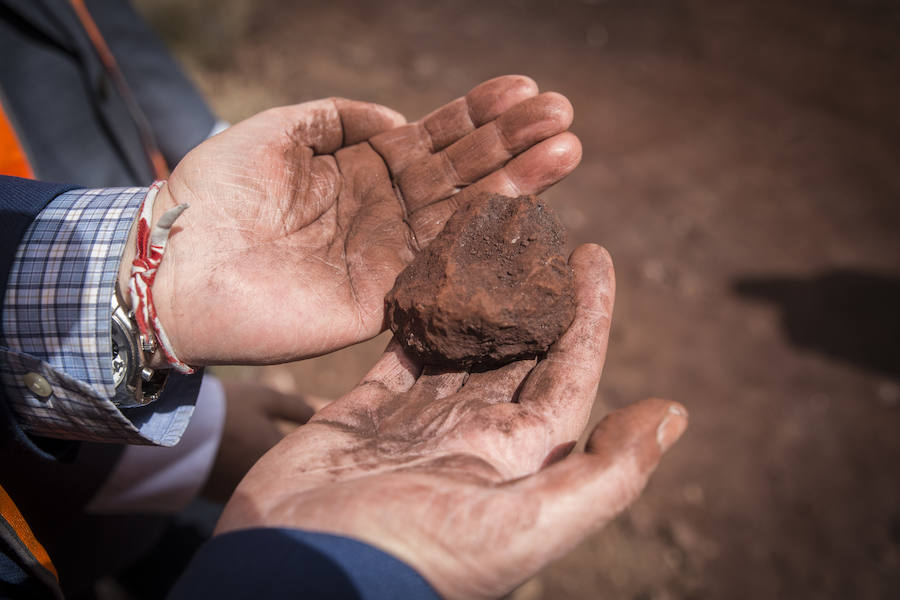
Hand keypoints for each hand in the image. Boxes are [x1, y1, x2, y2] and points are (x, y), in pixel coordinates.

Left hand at [130, 75, 580, 364]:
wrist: (176, 265)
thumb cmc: (217, 190)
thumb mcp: (280, 129)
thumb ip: (341, 118)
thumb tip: (398, 122)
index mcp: (362, 170)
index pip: (434, 137)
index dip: (479, 113)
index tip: (524, 89)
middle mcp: (384, 212)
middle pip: (461, 172)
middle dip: (513, 143)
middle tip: (564, 119)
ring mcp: (388, 257)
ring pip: (463, 215)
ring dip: (515, 182)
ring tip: (565, 151)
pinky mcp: (383, 302)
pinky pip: (440, 267)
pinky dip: (481, 240)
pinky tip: (522, 209)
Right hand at [215, 245, 687, 599]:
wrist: (301, 575)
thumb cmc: (415, 555)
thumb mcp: (524, 527)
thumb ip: (604, 474)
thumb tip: (675, 414)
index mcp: (518, 457)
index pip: (568, 370)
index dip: (588, 313)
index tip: (594, 253)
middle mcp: (474, 437)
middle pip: (514, 349)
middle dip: (529, 292)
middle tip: (535, 233)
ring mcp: (416, 424)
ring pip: (457, 344)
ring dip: (472, 295)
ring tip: (482, 238)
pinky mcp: (362, 415)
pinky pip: (398, 352)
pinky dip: (411, 316)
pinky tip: (422, 276)